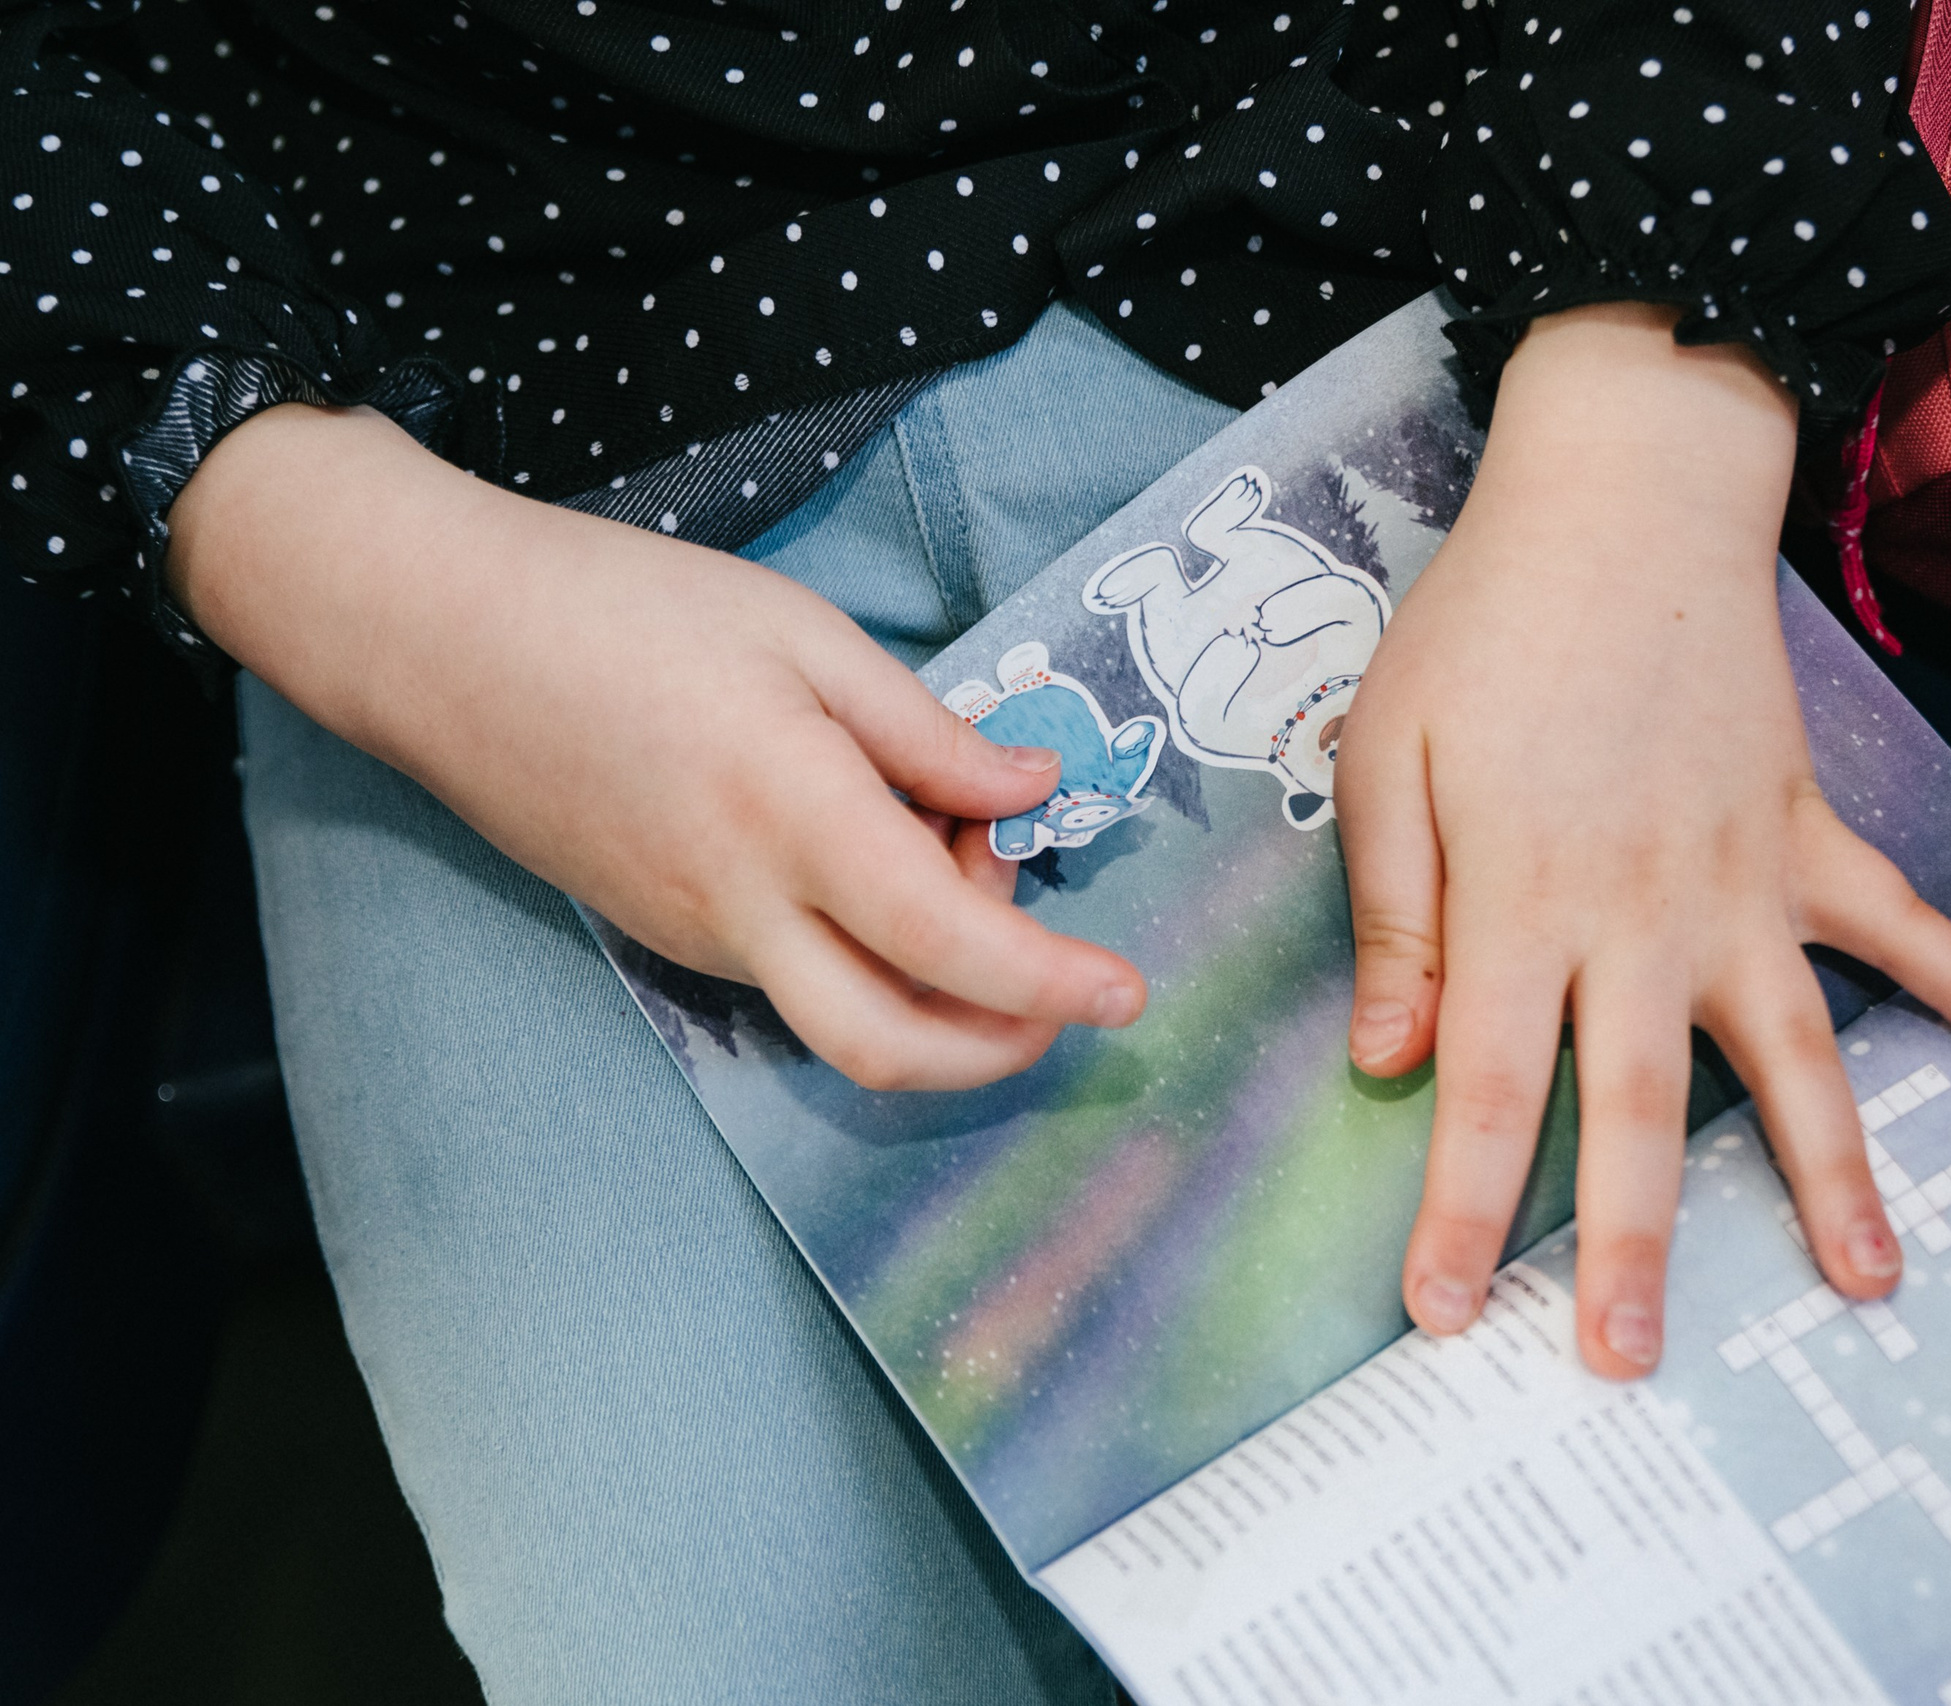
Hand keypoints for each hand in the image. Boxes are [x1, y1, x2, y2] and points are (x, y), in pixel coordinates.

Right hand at [170, 403, 1146, 1089]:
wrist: (437, 641)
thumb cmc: (623, 609)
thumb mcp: (802, 636)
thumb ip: (927, 733)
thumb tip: (1032, 788)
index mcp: (796, 817)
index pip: (952, 947)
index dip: (1054, 984)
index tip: (1129, 990)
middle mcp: (744, 909)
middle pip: (896, 1048)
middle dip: (1004, 1047)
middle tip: (1064, 984)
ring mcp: (696, 937)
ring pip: (845, 1019)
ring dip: (935, 983)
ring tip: (948, 849)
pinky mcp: (665, 936)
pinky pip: (791, 981)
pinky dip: (867, 957)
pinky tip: (874, 859)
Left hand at [1335, 304, 1950, 1377]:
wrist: (1622, 495)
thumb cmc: (1484, 627)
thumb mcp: (1388, 756)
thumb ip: (1397, 917)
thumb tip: (1393, 1063)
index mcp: (1522, 900)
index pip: (1488, 1088)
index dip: (1466, 1208)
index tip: (1446, 1315)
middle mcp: (1641, 913)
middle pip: (1643, 1107)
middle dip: (1635, 1246)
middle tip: (1634, 1364)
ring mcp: (1742, 878)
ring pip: (1793, 1050)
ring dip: (1831, 1172)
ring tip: (1865, 1283)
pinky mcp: (1807, 831)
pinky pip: (1895, 922)